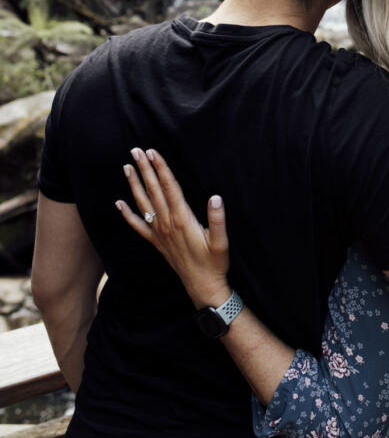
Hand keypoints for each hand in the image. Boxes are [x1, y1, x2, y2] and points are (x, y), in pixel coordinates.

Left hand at [116, 147, 230, 307]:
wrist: (202, 287)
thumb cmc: (214, 263)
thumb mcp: (221, 242)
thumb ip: (217, 219)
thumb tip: (215, 197)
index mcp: (182, 220)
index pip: (169, 188)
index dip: (161, 168)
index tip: (153, 152)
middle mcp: (167, 224)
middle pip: (153, 191)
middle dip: (144, 169)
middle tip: (135, 151)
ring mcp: (159, 234)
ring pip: (143, 204)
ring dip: (134, 184)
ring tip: (127, 167)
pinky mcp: (156, 243)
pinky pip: (138, 226)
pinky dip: (126, 214)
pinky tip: (118, 203)